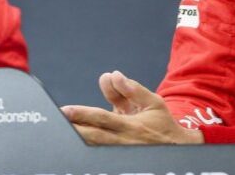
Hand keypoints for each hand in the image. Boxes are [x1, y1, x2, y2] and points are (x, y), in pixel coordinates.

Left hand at [61, 70, 203, 144]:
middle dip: (74, 129)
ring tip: (60, 133)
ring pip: (94, 148)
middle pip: (94, 137)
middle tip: (56, 123)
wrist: (178, 149)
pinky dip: (86, 148)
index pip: (103, 119)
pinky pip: (99, 154)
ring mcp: (120, 153)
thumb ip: (131, 89)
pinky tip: (73, 145)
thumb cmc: (162, 123)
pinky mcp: (119, 159)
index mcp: (132, 126)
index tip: (67, 110)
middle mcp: (124, 141)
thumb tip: (113, 75)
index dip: (84, 114)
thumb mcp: (152, 102)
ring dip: (77, 140)